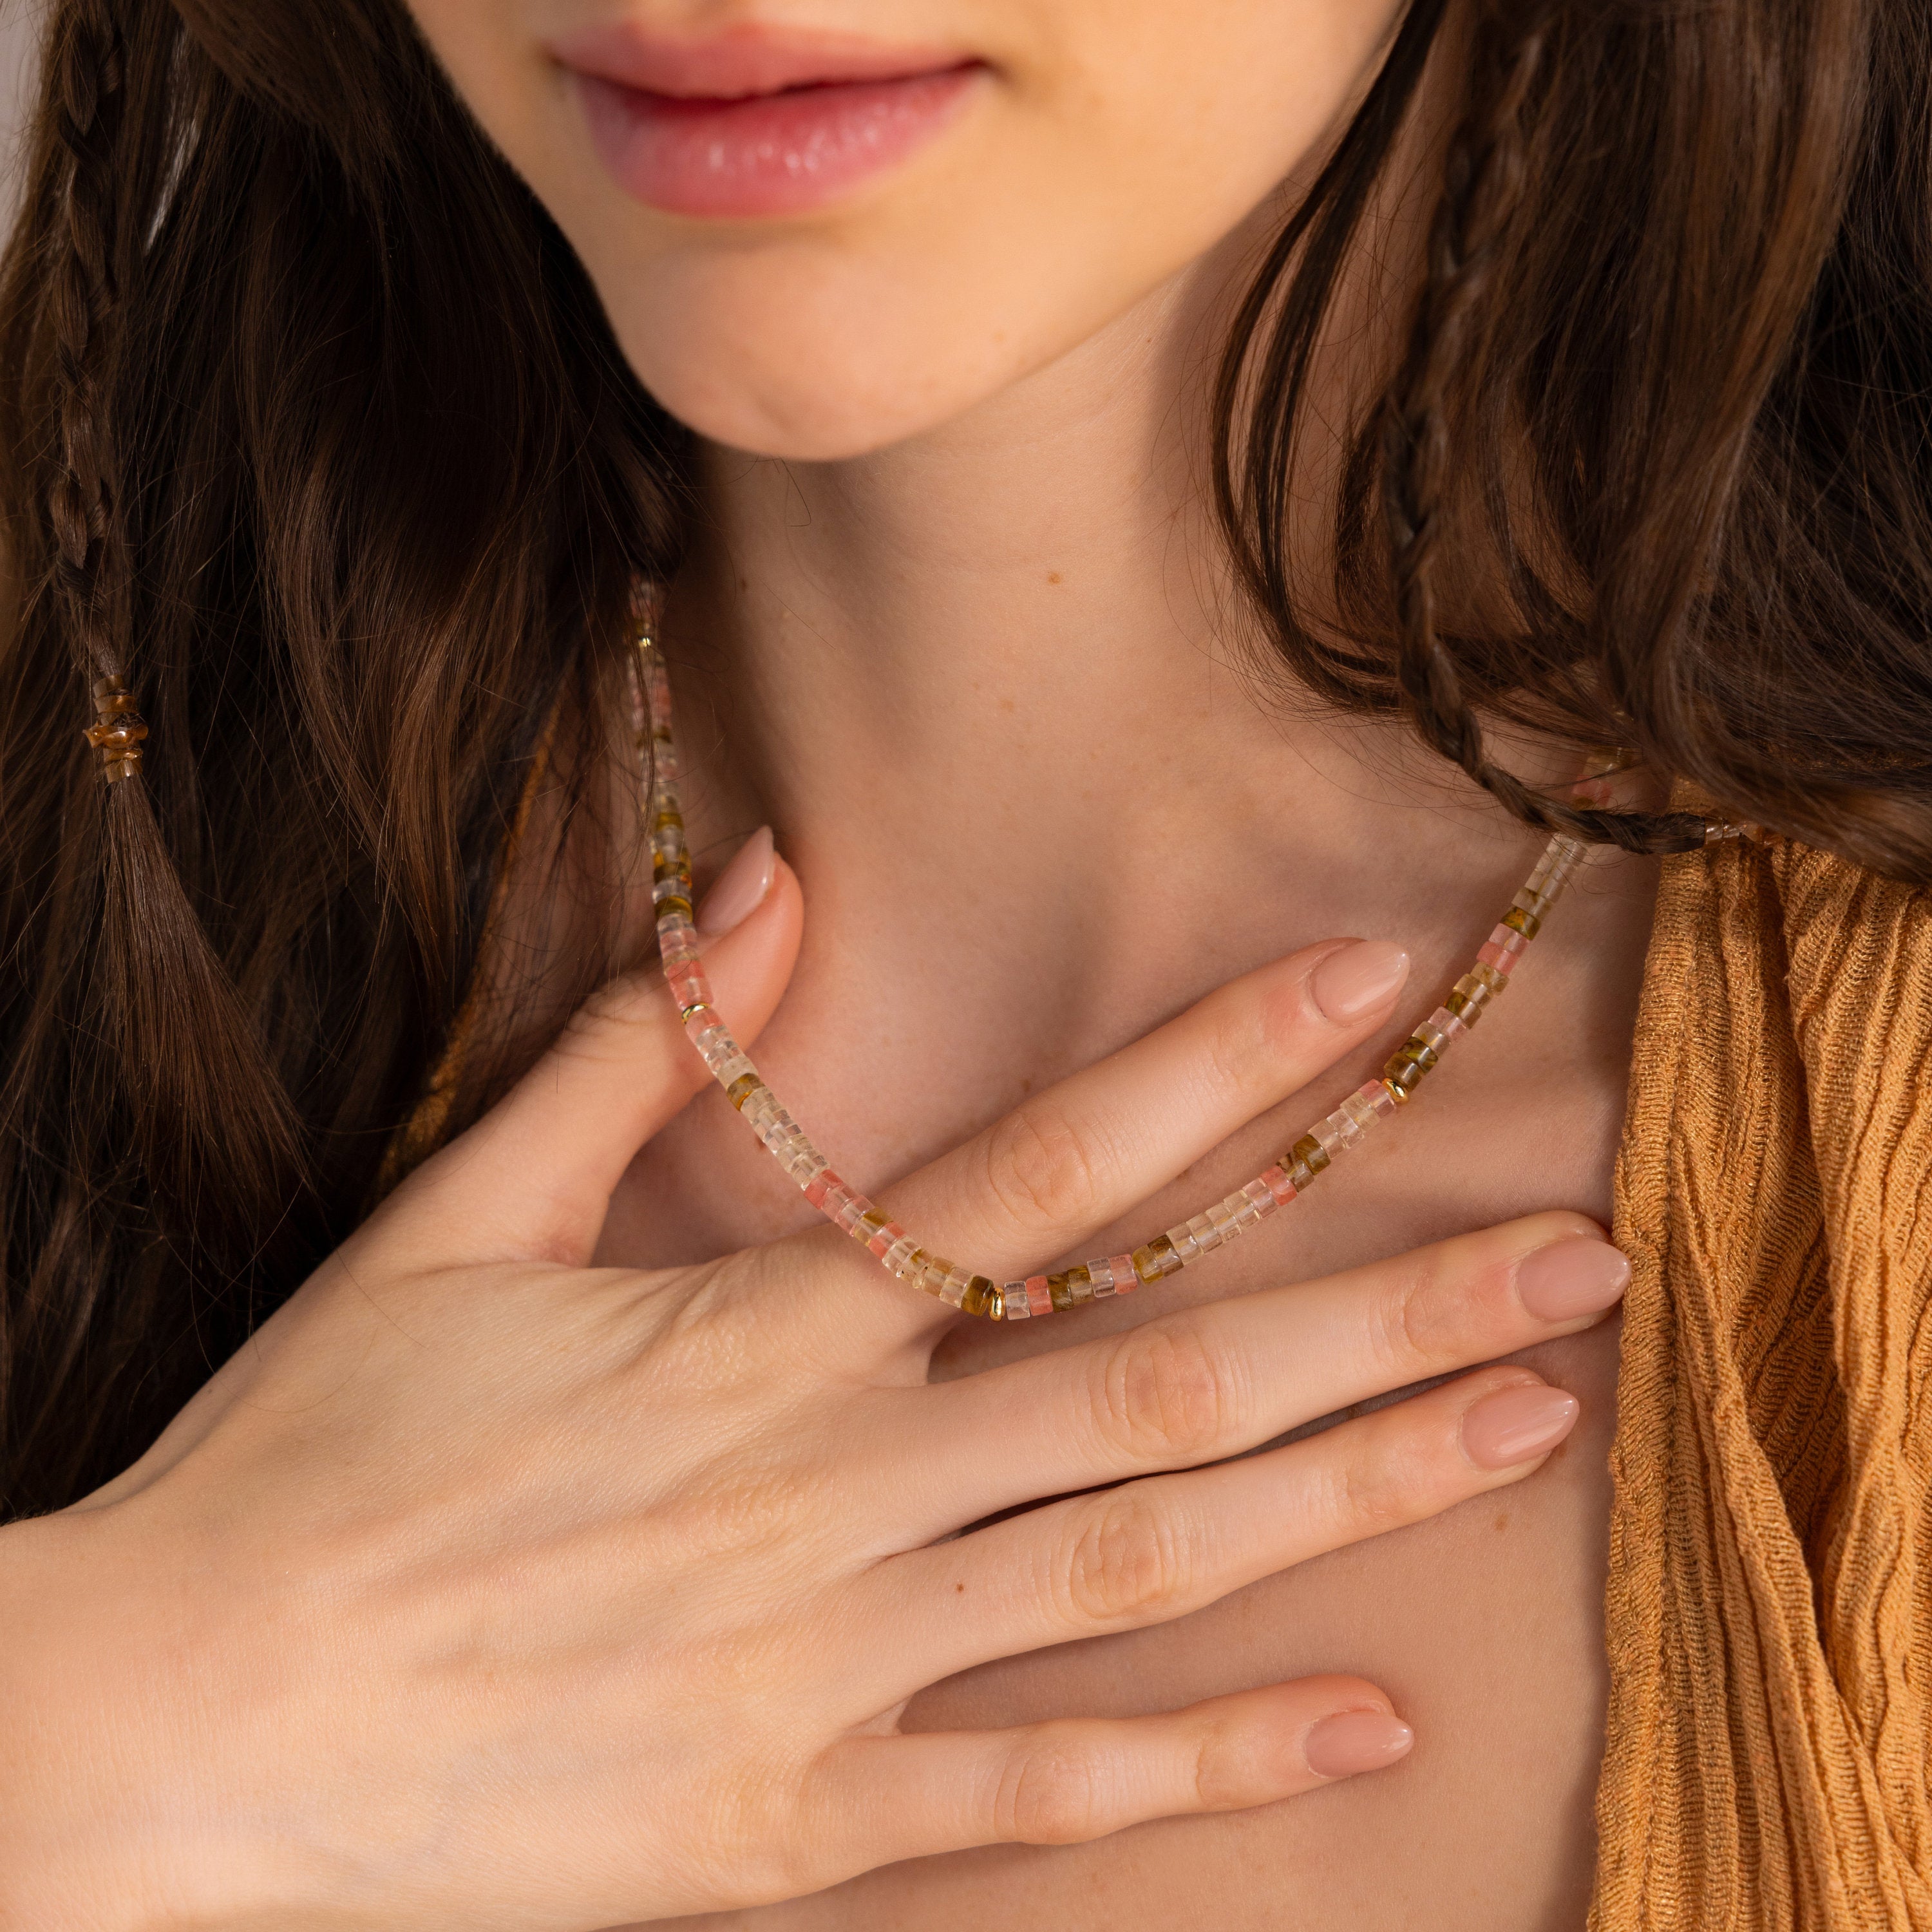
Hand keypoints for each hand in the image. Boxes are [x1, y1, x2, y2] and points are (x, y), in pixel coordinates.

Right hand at [0, 848, 1624, 1930]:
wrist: (182, 1727)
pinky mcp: (798, 1822)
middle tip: (1575, 1258)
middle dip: (1385, 1307)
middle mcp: (832, 1486)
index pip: (1037, 1172)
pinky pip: (1043, 1793)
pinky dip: (1210, 1764)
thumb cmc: (317, 1458)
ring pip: (1143, 1561)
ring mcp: (830, 1664)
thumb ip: (623, 1048)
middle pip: (1160, 1375)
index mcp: (755, 1332)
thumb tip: (761, 880)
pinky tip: (1364, 1725)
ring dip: (1352, 1492)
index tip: (1360, 996)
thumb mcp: (450, 1220)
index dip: (1212, 1070)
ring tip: (1524, 1430)